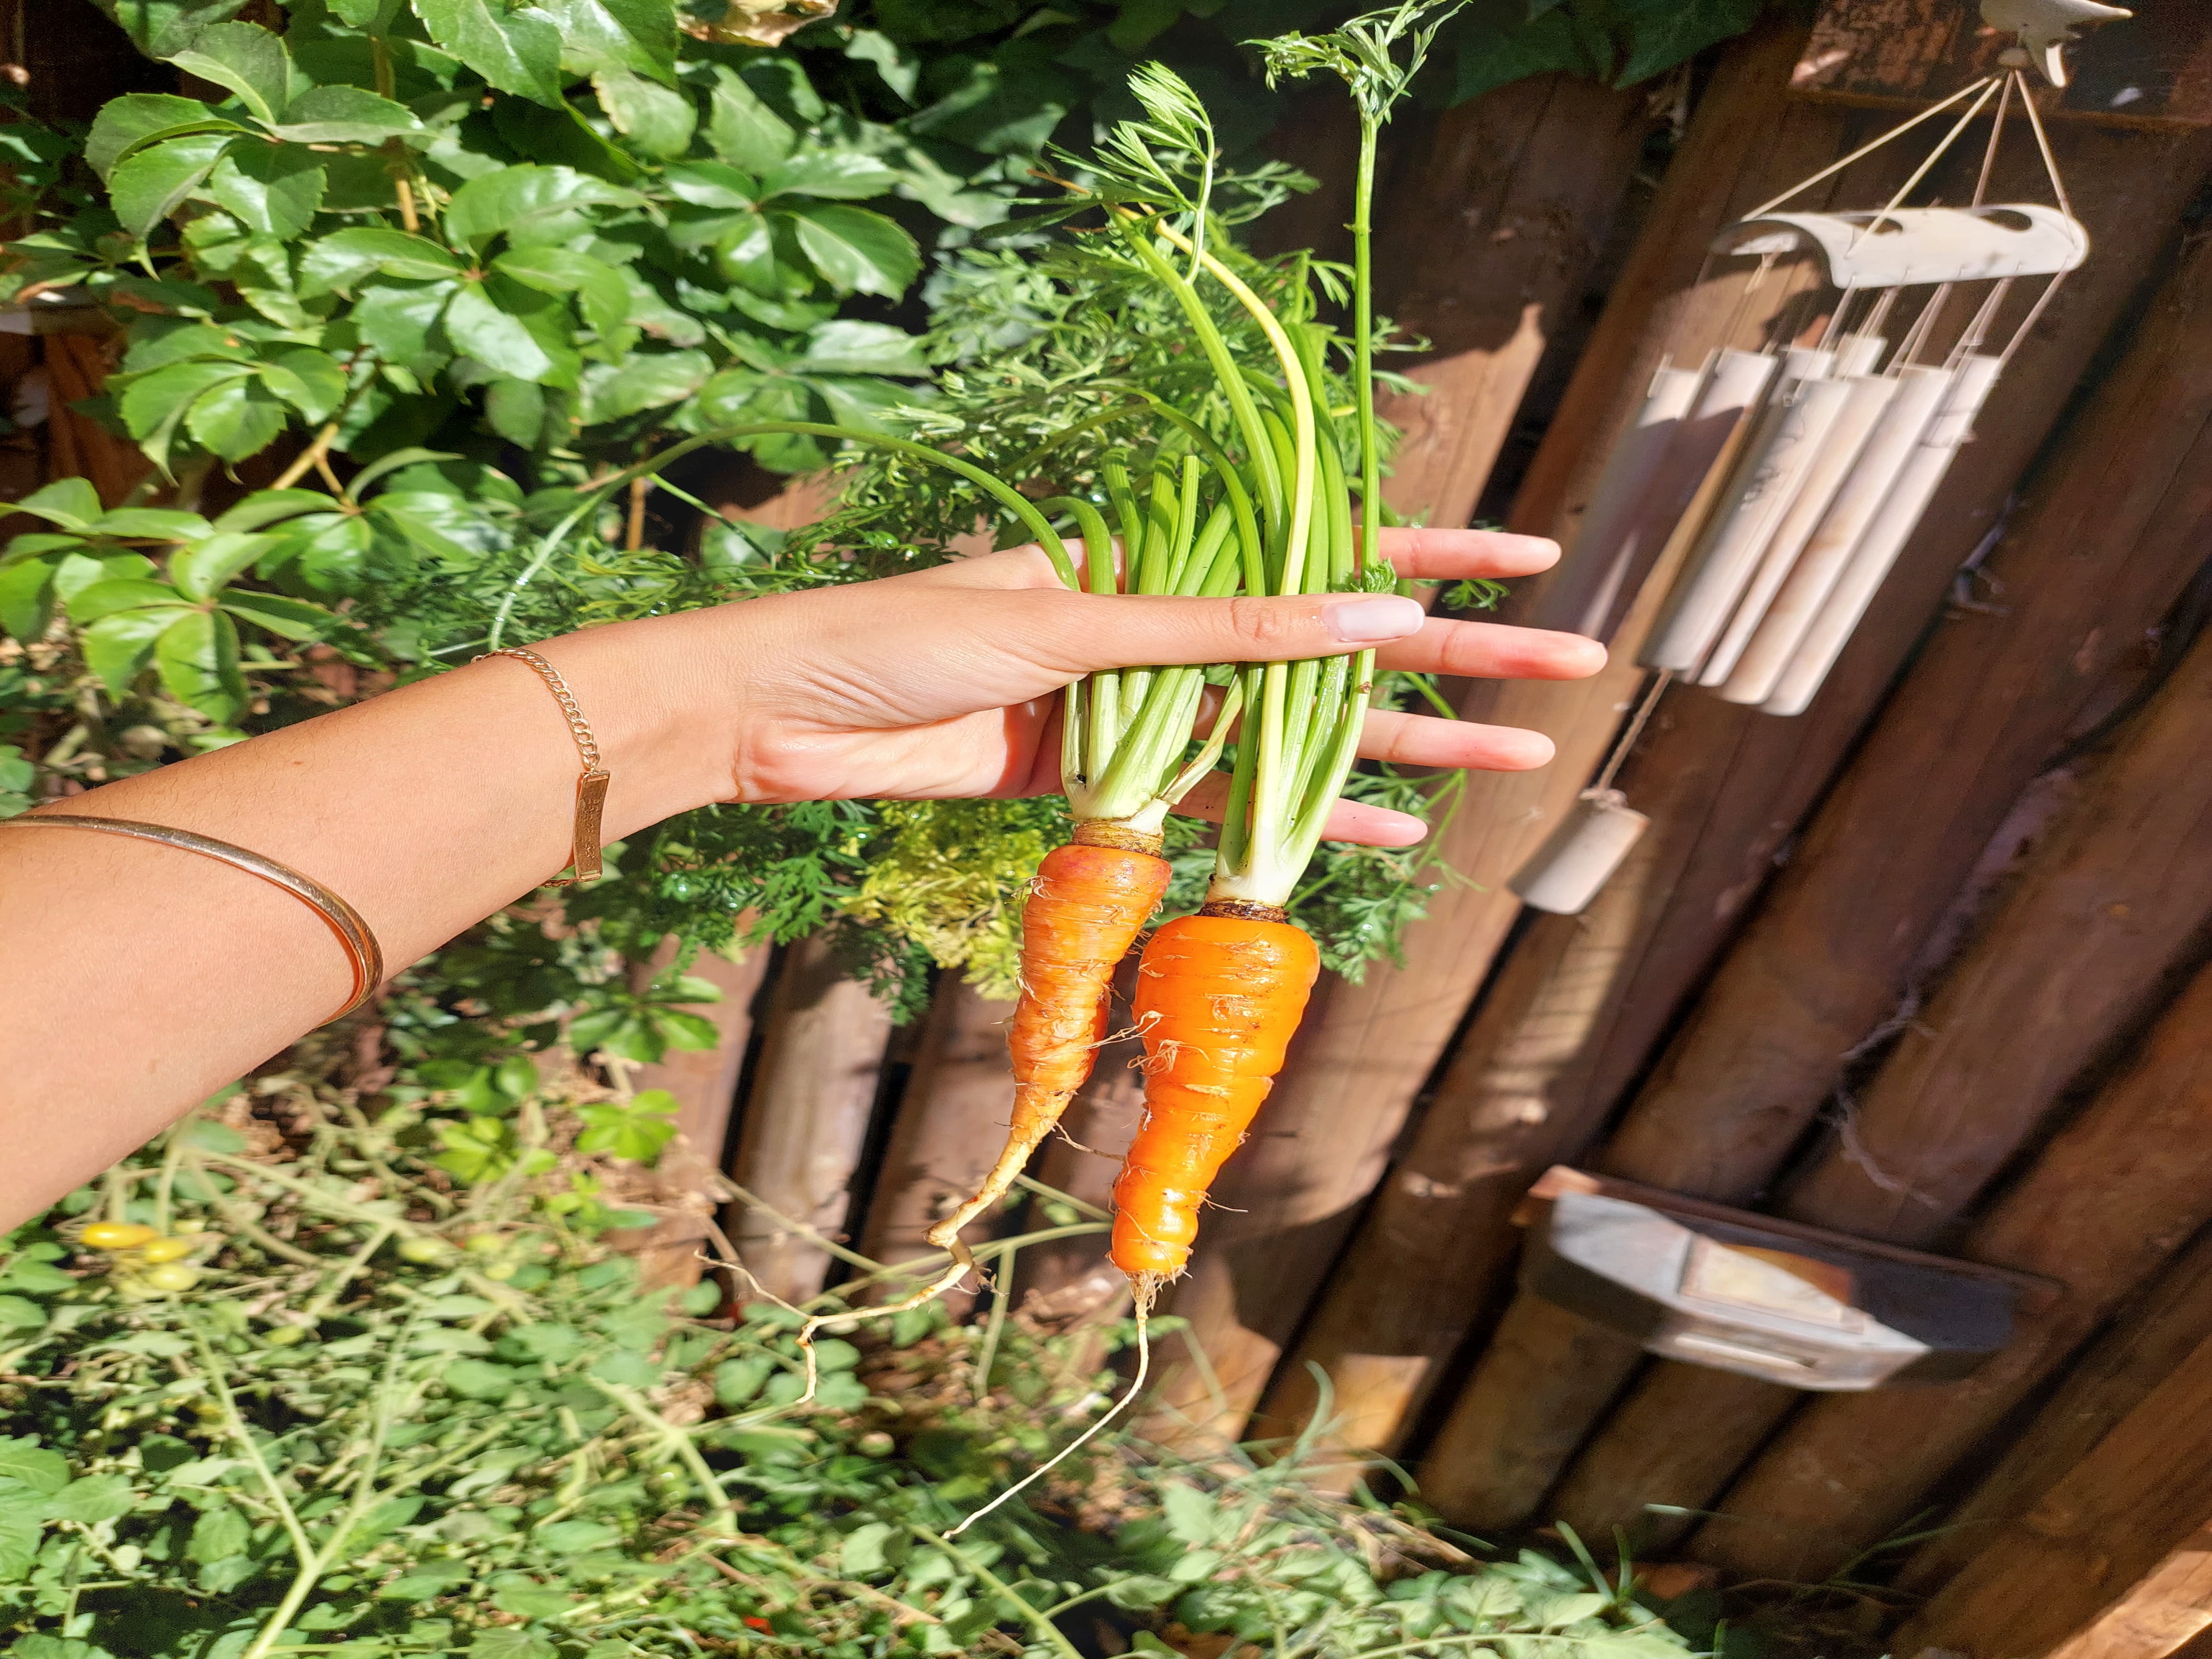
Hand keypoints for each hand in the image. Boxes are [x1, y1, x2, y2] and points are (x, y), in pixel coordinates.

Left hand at [692, 527, 1605, 844]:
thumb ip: (1217, 631)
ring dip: (1406, 749)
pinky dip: (1304, 820)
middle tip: (1571, 669)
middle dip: (1456, 660)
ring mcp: (1146, 710)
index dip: (1433, 559)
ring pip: (1301, 731)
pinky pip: (1228, 802)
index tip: (1533, 561)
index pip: (1324, 550)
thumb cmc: (905, 635)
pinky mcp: (1110, 785)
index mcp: (1160, 555)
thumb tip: (1362, 619)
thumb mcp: (1071, 623)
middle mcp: (1168, 627)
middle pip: (1339, 647)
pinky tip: (1395, 833)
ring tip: (1519, 759)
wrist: (783, 720)